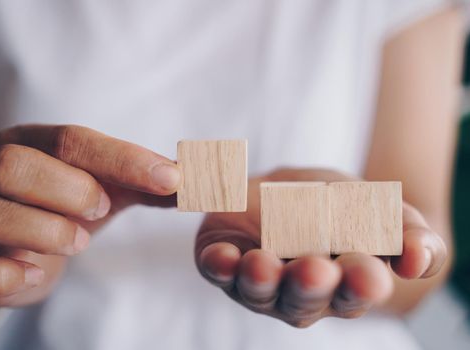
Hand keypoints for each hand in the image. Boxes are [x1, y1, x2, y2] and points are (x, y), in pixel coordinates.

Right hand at [0, 125, 180, 306]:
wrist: (18, 241)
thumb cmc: (67, 205)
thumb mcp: (109, 185)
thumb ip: (150, 181)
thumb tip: (198, 176)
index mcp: (31, 144)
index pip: (72, 140)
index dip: (123, 159)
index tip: (170, 179)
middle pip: (14, 166)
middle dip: (69, 190)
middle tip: (101, 210)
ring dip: (46, 231)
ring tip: (78, 242)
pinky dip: (5, 274)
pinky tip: (35, 273)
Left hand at [195, 168, 446, 326]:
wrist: (293, 189)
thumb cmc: (342, 206)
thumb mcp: (381, 210)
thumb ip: (408, 234)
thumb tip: (418, 261)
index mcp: (345, 283)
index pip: (356, 291)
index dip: (361, 283)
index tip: (367, 271)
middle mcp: (301, 292)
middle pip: (305, 298)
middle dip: (309, 285)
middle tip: (316, 270)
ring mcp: (260, 282)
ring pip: (259, 290)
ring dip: (260, 279)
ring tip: (262, 263)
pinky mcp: (224, 263)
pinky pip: (218, 269)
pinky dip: (218, 264)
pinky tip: (221, 255)